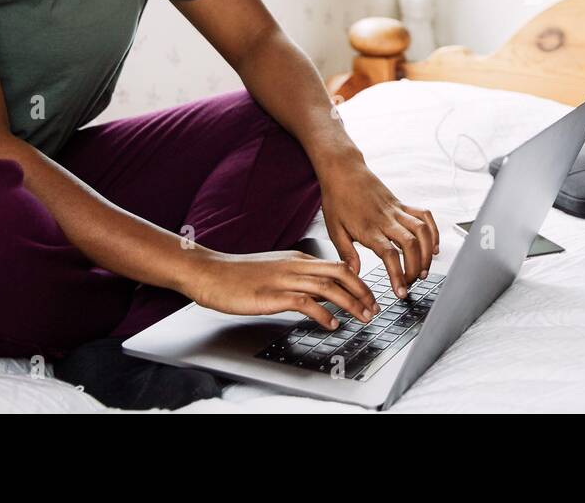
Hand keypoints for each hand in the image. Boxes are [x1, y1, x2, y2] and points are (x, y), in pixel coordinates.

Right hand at [182, 249, 379, 328]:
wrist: (210, 272)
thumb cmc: (239, 275)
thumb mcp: (277, 272)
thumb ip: (300, 279)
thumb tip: (323, 294)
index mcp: (299, 259)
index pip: (338, 267)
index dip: (359, 283)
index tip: (370, 297)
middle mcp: (296, 266)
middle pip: (340, 274)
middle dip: (362, 291)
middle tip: (375, 308)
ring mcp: (284, 279)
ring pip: (328, 287)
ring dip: (351, 303)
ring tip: (363, 317)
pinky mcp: (272, 294)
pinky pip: (304, 302)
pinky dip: (323, 313)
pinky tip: (332, 324)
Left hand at [317, 156, 439, 298]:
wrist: (343, 170)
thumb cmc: (337, 198)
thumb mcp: (334, 229)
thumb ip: (346, 254)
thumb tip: (354, 275)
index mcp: (369, 228)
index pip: (389, 255)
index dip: (398, 275)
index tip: (401, 292)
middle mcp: (386, 219)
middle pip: (410, 245)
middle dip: (416, 268)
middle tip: (413, 283)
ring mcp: (397, 210)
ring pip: (422, 230)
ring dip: (427, 252)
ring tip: (425, 269)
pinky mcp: (402, 204)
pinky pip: (424, 216)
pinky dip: (433, 231)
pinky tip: (433, 247)